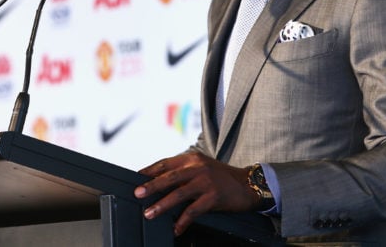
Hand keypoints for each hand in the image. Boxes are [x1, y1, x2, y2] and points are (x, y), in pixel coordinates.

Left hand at [133, 152, 259, 235]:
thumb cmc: (221, 177)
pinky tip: (176, 227)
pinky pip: (194, 210)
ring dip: (162, 205)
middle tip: (138, 194)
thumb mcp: (202, 167)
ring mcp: (206, 182)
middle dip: (151, 186)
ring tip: (150, 213)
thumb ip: (183, 171)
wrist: (248, 184)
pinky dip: (183, 220)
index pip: (166, 163)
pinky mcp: (214, 197)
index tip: (136, 178)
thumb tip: (158, 181)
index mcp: (192, 159)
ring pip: (179, 194)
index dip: (150, 170)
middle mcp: (198, 168)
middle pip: (170, 177)